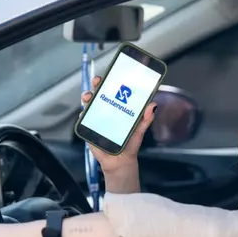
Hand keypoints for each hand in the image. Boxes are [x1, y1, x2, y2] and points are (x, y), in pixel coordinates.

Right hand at [81, 76, 155, 192]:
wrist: (120, 161)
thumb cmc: (130, 143)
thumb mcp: (140, 129)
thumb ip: (146, 119)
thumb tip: (153, 106)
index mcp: (118, 109)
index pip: (113, 92)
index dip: (111, 82)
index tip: (111, 75)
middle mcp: (107, 111)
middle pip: (99, 94)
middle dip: (97, 85)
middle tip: (98, 81)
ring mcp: (97, 119)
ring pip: (89, 104)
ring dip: (88, 97)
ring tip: (89, 96)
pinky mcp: (89, 128)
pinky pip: (84, 118)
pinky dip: (84, 113)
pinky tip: (86, 111)